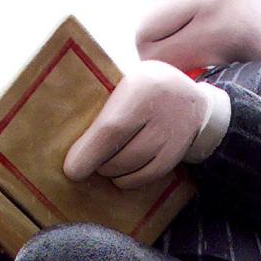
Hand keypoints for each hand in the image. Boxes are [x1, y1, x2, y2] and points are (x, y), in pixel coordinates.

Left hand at [64, 61, 212, 188]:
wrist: (190, 103)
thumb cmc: (143, 90)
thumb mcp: (125, 81)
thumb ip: (102, 101)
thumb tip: (70, 138)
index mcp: (141, 88)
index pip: (112, 129)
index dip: (89, 153)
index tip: (71, 169)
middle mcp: (160, 115)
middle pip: (120, 156)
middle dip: (97, 164)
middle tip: (83, 161)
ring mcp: (170, 139)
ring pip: (129, 170)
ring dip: (110, 171)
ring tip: (103, 162)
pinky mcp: (173, 158)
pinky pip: (143, 178)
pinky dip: (126, 179)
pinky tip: (120, 172)